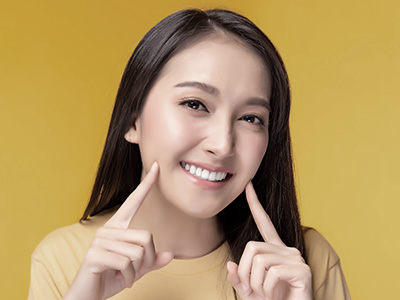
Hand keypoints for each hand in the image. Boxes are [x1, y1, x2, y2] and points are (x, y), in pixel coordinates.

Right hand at [64, 162, 172, 299]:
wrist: (88, 297)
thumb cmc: (111, 278)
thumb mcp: (136, 269)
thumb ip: (151, 261)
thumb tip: (170, 255)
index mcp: (118, 227)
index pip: (134, 200)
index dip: (147, 184)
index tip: (157, 166)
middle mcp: (108, 229)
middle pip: (146, 237)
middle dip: (147, 260)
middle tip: (136, 271)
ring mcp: (100, 241)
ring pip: (138, 252)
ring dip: (137, 271)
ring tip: (125, 275)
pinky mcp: (94, 254)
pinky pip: (126, 263)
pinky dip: (129, 276)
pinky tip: (120, 280)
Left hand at [227, 182, 311, 299]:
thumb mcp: (249, 290)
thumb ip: (239, 278)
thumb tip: (231, 263)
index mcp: (275, 250)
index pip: (264, 222)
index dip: (255, 204)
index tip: (248, 185)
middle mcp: (287, 249)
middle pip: (252, 247)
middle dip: (246, 273)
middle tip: (254, 290)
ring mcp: (296, 258)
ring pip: (260, 261)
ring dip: (257, 284)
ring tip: (268, 295)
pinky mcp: (302, 270)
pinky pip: (272, 274)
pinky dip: (267, 290)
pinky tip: (277, 296)